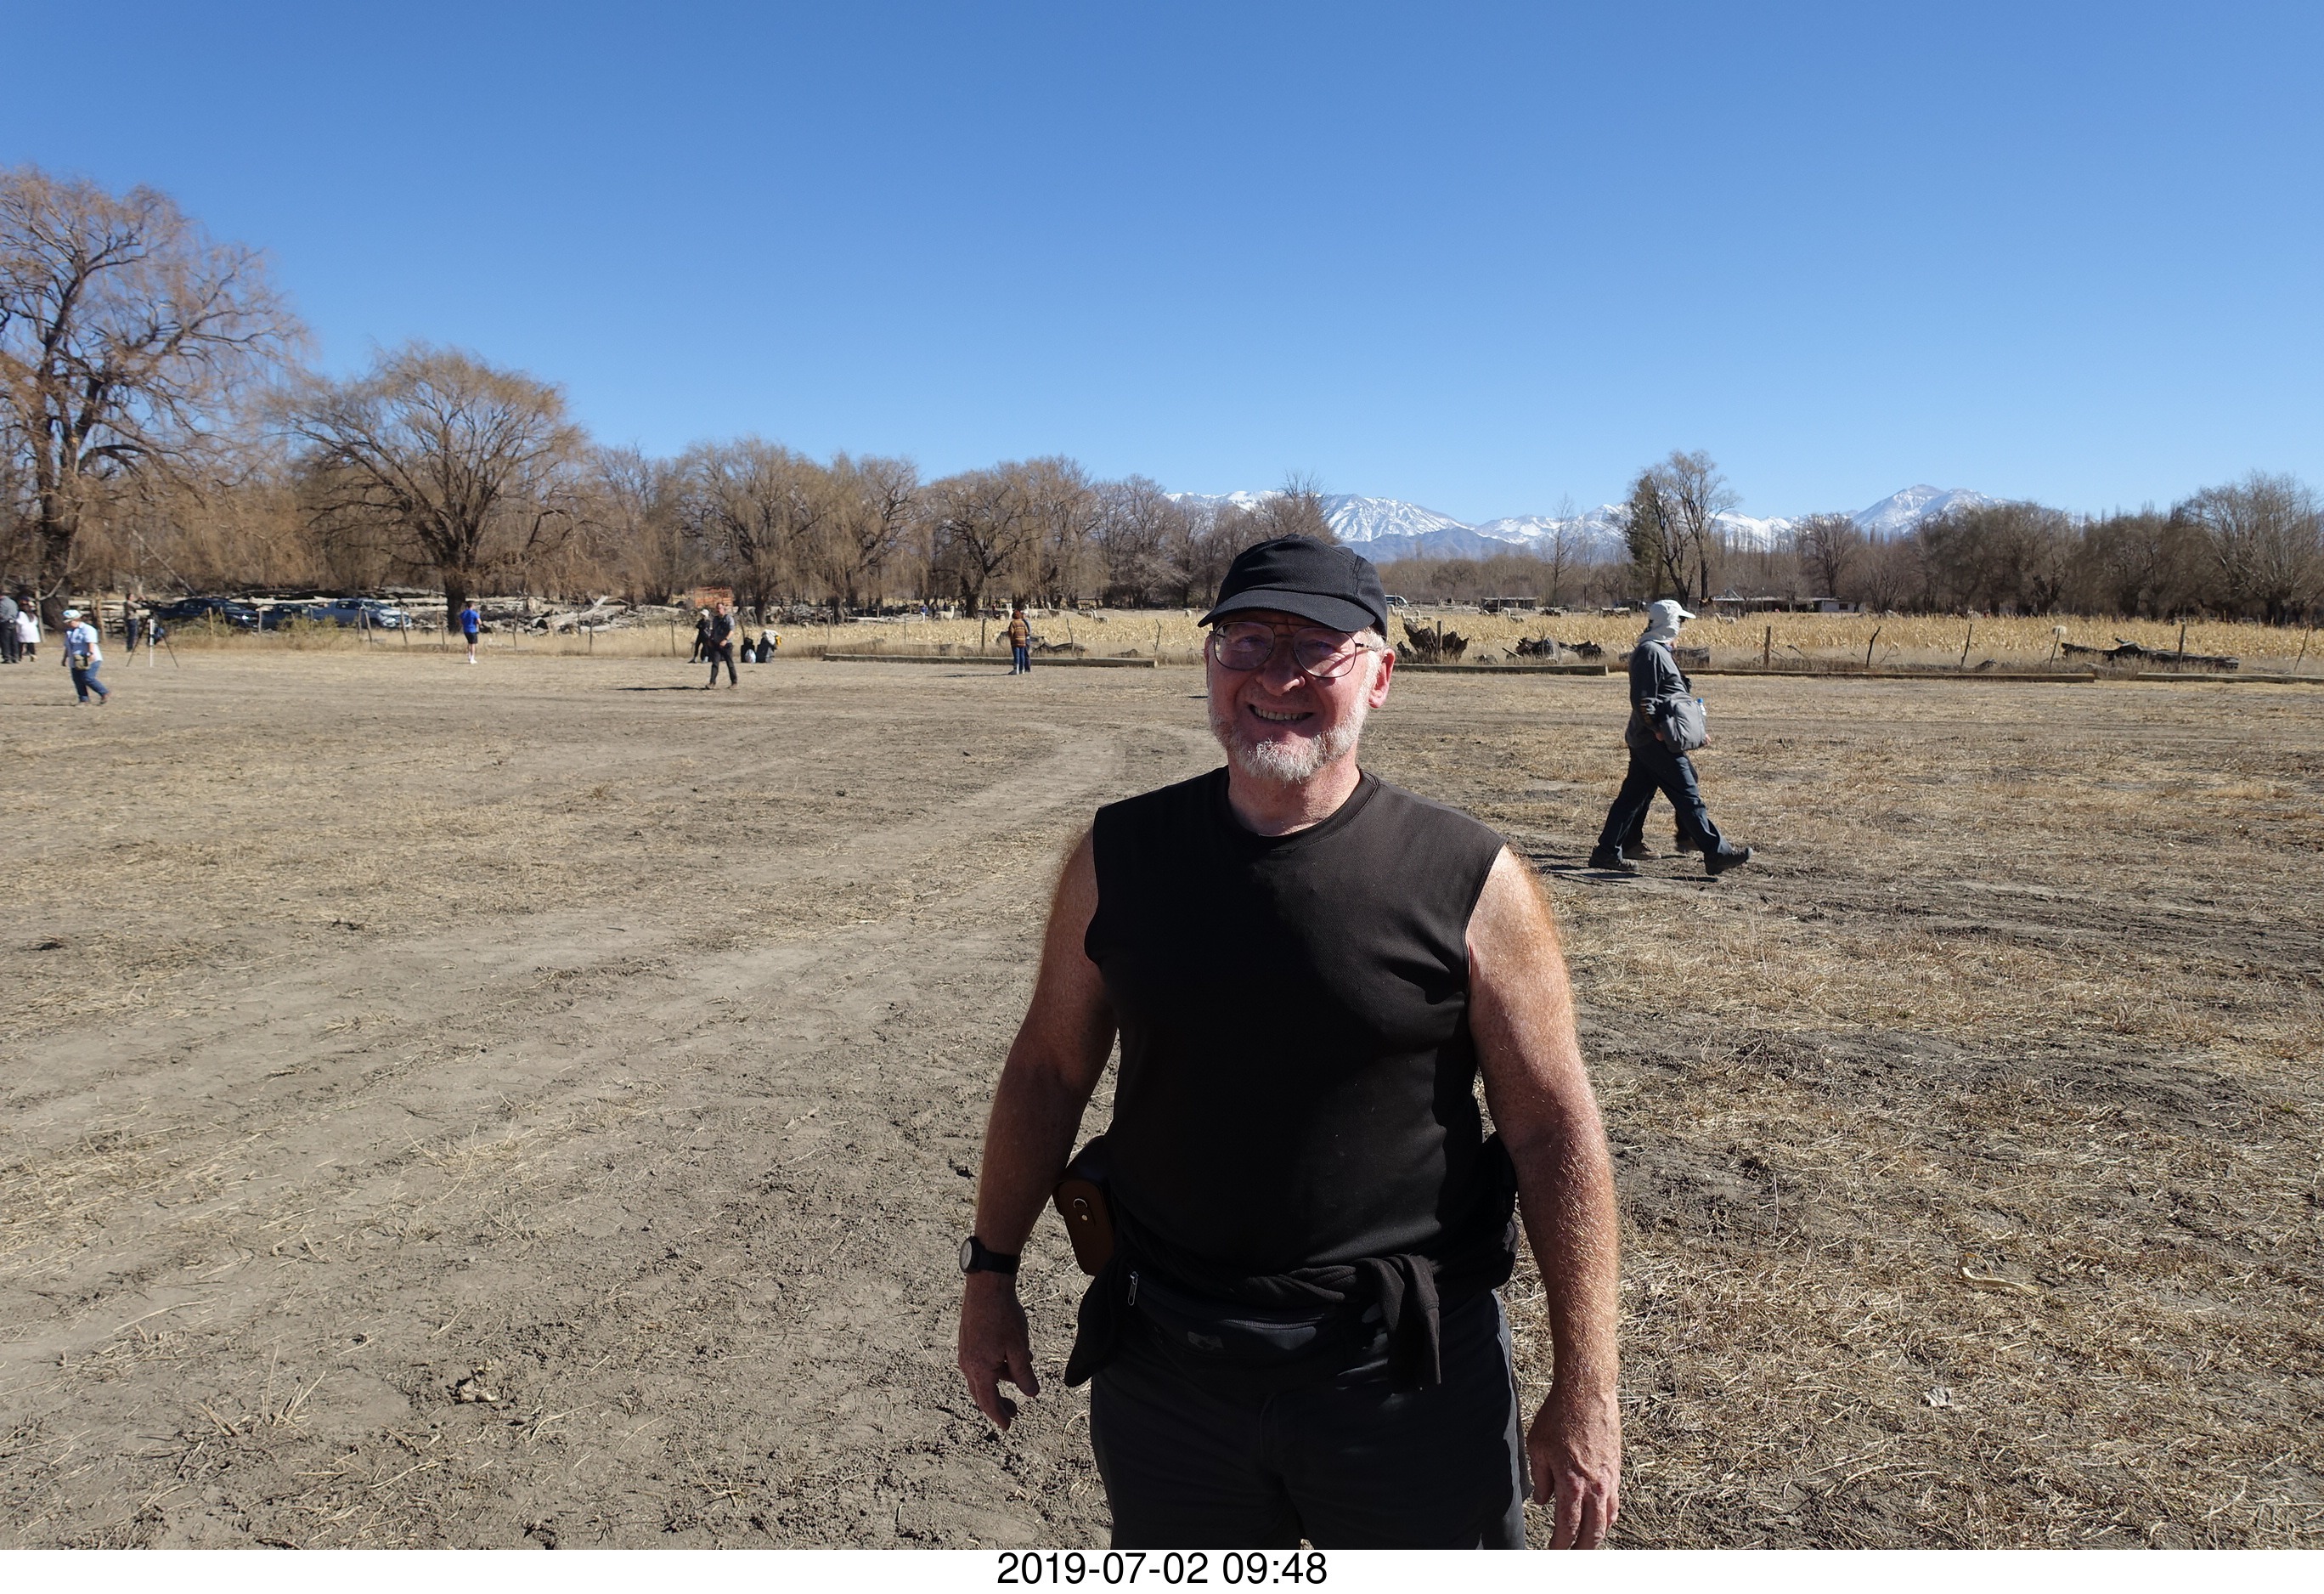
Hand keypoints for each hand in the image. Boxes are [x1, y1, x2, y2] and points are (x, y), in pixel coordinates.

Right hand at [957, 1270, 1039, 1429]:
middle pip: (982, 1392)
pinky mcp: (968, 1340)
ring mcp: (966, 1351)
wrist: (987, 1286)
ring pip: (982, 1376)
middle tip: (1014, 1412)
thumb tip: (1031, 1394)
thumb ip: (1024, 1374)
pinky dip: (995, 1366)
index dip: (999, 1416)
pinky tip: (1012, 1357)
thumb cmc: (1003, 1316)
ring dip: (1000, 1380)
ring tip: (1021, 1375)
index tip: (1008, 1426)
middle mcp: (968, 1363)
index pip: (988, 1402)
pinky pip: (981, 1362)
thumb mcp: (1019, 1348)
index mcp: (979, 1369)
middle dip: (998, 1403)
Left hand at [1527, 1382, 1621, 1547]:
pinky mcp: (1616, 1468)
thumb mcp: (1538, 1447)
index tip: (1552, 1552)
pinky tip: (1601, 1518)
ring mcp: (1608, 1478)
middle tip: (1571, 1555)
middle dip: (1582, 1548)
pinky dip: (1608, 1516)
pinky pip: (1615, 1501)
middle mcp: (1594, 1486)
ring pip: (1608, 1519)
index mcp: (1572, 1483)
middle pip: (1593, 1531)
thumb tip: (1542, 1500)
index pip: (1567, 1527)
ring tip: (1586, 1543)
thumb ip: (1540, 1479)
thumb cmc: (1559, 1416)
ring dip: (1597, 1535)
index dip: (1560, 1544)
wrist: (1587, 1392)